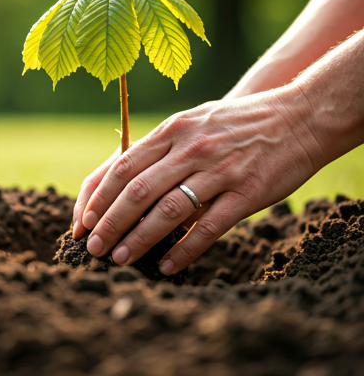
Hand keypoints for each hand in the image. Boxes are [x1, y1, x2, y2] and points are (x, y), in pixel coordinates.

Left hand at [72, 84, 322, 274]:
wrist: (298, 116)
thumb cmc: (239, 121)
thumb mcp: (195, 119)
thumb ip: (163, 144)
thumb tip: (129, 173)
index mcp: (174, 129)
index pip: (125, 166)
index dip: (101, 197)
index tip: (85, 220)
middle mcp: (191, 149)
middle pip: (138, 192)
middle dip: (111, 223)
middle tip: (94, 247)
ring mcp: (219, 171)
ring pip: (168, 211)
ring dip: (140, 239)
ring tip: (120, 259)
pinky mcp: (246, 194)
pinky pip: (208, 228)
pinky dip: (185, 250)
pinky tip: (169, 266)